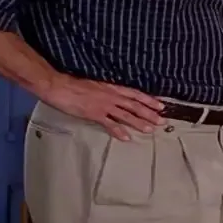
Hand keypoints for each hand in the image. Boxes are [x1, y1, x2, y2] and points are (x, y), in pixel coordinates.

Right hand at [40, 74, 166, 140]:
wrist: (60, 86)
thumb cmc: (75, 84)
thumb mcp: (97, 85)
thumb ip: (108, 91)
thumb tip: (118, 98)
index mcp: (112, 87)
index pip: (135, 94)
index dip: (149, 100)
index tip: (161, 106)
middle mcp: (111, 96)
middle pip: (134, 105)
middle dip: (149, 113)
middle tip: (162, 121)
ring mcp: (103, 105)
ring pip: (125, 115)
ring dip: (138, 123)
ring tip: (150, 130)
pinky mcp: (94, 114)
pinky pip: (109, 124)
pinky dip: (118, 131)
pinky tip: (126, 137)